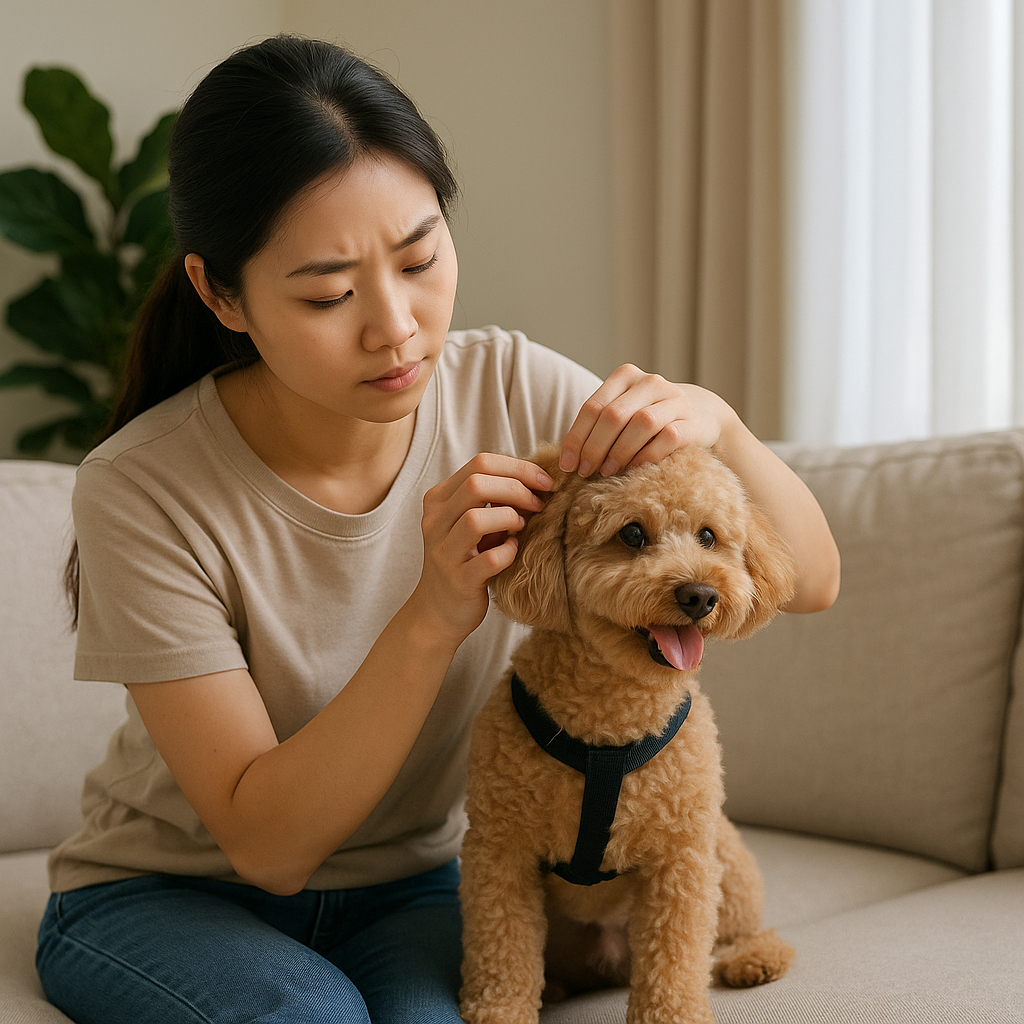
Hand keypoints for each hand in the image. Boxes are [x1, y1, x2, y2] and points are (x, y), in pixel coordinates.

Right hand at [412, 454, 553, 642]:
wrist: (438, 611)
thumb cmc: (465, 559)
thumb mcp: (470, 521)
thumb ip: (491, 498)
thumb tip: (535, 476)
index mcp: (439, 499)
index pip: (480, 463)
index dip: (518, 468)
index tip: (544, 481)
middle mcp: (435, 521)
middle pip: (476, 484)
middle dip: (517, 488)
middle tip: (538, 503)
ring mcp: (444, 552)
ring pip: (476, 519)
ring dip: (510, 518)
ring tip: (522, 527)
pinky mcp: (458, 580)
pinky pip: (489, 559)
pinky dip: (508, 552)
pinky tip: (513, 551)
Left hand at [559, 365, 735, 476]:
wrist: (699, 415)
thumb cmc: (648, 419)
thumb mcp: (622, 413)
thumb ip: (598, 426)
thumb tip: (567, 459)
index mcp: (625, 377)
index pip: (593, 407)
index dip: (576, 438)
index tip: (567, 465)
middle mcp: (650, 382)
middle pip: (614, 415)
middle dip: (594, 447)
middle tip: (584, 472)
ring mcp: (674, 400)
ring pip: (641, 423)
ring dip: (619, 452)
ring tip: (606, 472)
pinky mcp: (693, 422)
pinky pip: (668, 438)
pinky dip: (647, 456)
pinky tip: (634, 470)